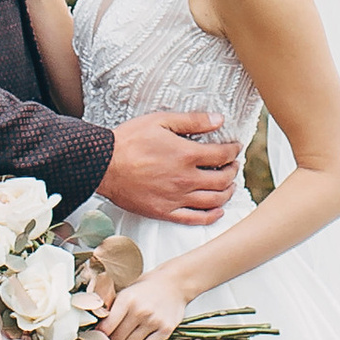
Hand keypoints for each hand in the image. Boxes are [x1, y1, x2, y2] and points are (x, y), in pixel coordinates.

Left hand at [98, 259, 195, 339]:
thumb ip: (112, 309)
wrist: (174, 283)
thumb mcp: (126, 291)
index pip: (106, 328)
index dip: (99, 338)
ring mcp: (154, 322)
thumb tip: (97, 328)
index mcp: (127, 299)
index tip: (97, 339)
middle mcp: (140, 311)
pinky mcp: (165, 330)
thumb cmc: (148, 288)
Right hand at [102, 110, 237, 225]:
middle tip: (234, 166)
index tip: (236, 148)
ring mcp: (176, 198)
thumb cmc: (129, 141)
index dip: (233, 150)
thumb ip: (192, 120)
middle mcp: (185, 179)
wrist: (103, 165)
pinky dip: (211, 216)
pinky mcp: (165, 212)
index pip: (222, 155)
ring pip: (213, 200)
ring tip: (229, 186)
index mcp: (186, 155)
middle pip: (222, 180)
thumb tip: (219, 120)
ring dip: (227, 193)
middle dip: (233, 171)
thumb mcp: (161, 120)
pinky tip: (217, 211)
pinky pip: (195, 219)